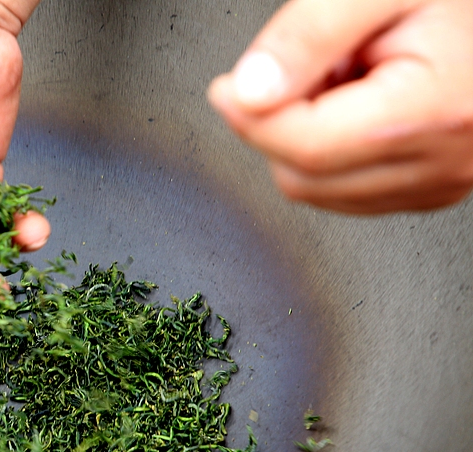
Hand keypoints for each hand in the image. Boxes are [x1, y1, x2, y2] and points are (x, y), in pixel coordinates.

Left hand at [208, 0, 472, 213]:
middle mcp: (446, 159)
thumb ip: (307, 35)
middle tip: (304, 66)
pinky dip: (330, 153)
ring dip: (303, 139)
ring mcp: (441, 180)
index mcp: (436, 110)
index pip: (307, 147)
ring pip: (317, 190)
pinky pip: (345, 192)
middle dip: (280, 124)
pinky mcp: (431, 187)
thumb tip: (249, 93)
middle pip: (304, 177)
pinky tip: (355, 104)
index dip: (252, 118)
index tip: (227, 89)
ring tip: (341, 78)